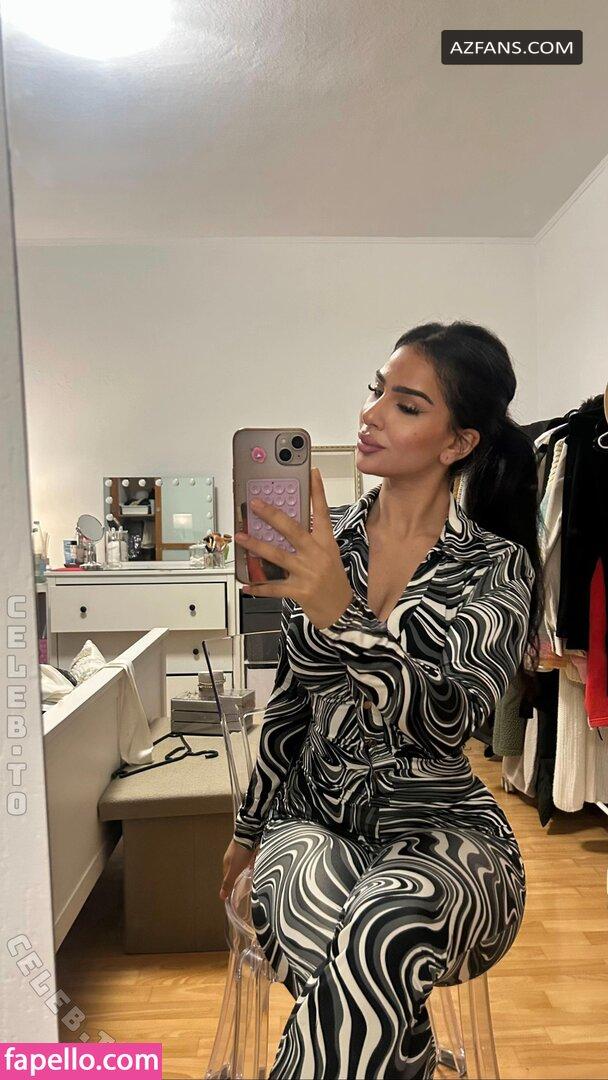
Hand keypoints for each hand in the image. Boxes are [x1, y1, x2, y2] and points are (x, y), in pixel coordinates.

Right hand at [220, 838, 257, 900]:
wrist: (249, 834)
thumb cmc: (241, 852)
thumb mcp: (234, 871)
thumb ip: (228, 883)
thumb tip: (221, 896)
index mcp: (226, 863)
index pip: (227, 878)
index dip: (230, 885)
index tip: (233, 892)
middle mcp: (231, 857)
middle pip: (233, 870)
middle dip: (237, 876)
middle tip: (242, 883)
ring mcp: (238, 851)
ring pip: (240, 863)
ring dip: (243, 868)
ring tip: (249, 874)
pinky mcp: (247, 846)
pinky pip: (247, 857)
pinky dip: (249, 861)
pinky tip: (253, 863)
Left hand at [234, 468, 353, 628]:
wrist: (341, 611)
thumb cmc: (333, 582)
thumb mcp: (329, 555)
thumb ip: (311, 540)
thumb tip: (286, 525)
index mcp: (326, 544)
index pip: (322, 513)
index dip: (317, 492)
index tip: (312, 474)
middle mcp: (317, 555)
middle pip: (293, 530)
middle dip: (272, 515)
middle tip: (256, 504)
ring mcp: (308, 573)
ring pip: (278, 555)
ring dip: (257, 546)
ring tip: (242, 537)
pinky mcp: (300, 591)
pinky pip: (274, 587)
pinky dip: (259, 587)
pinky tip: (246, 585)